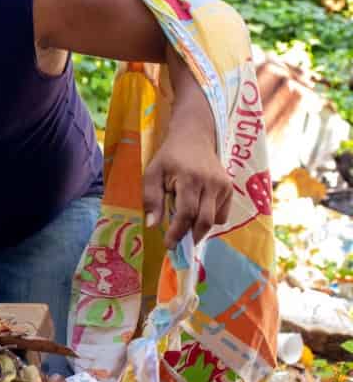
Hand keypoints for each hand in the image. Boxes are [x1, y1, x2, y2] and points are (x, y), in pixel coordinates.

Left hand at [143, 120, 231, 248]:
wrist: (193, 137)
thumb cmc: (169, 157)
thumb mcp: (153, 173)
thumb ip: (151, 198)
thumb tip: (152, 225)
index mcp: (189, 178)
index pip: (186, 213)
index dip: (177, 232)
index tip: (169, 244)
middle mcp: (210, 183)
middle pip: (204, 220)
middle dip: (191, 236)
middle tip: (178, 243)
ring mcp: (223, 186)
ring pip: (214, 220)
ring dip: (199, 228)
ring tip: (185, 221)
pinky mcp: (230, 188)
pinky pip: (222, 214)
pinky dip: (210, 219)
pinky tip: (198, 210)